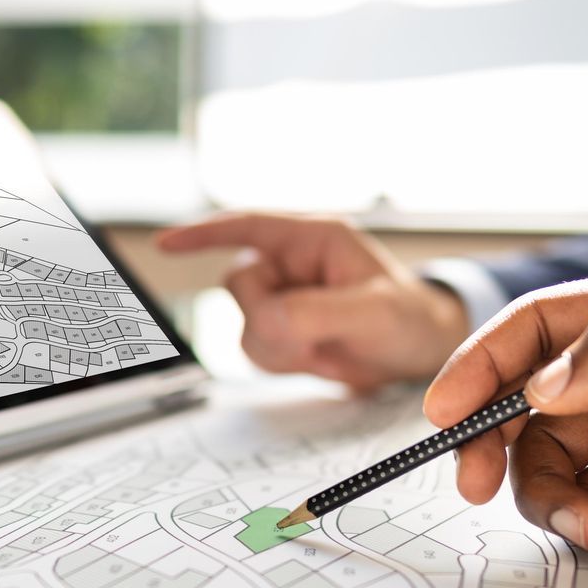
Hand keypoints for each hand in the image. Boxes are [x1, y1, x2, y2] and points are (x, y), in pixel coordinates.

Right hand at [155, 213, 469, 390]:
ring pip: (244, 323)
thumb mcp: (375, 312)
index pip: (248, 226)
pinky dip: (282, 361)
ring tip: (324, 350)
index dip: (204, 233)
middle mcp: (293, 265)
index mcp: (314, 240)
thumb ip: (318, 312)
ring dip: (278, 346)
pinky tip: (317, 359)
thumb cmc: (411, 318)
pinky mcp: (284, 330)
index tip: (166, 243)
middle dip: (268, 319)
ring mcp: (286, 299)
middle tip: (311, 339)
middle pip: (240, 286)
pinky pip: (256, 348)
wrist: (421, 355)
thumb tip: (269, 318)